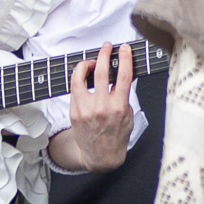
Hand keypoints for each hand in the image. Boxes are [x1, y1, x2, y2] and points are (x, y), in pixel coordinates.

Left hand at [49, 43, 134, 173]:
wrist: (101, 156)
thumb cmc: (117, 135)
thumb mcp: (128, 115)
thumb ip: (124, 94)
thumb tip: (122, 73)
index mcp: (119, 107)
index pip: (124, 75)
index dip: (125, 58)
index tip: (124, 48)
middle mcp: (102, 107)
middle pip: (101, 72)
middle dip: (104, 54)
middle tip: (106, 47)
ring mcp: (86, 109)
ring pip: (80, 77)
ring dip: (86, 63)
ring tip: (91, 60)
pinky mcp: (74, 112)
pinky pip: (75, 89)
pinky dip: (79, 79)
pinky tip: (84, 77)